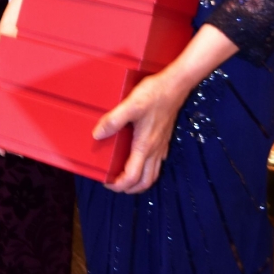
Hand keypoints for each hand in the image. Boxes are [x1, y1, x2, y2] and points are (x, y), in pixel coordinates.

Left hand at [94, 69, 188, 193]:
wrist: (176, 85)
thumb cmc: (154, 94)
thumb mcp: (130, 105)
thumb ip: (113, 120)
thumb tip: (97, 135)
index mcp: (144, 146)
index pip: (132, 177)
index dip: (118, 185)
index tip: (106, 182)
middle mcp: (154, 150)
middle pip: (144, 182)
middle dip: (129, 188)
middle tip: (115, 184)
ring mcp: (161, 146)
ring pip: (153, 174)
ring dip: (139, 181)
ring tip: (126, 178)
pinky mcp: (164, 139)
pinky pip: (157, 162)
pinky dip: (147, 169)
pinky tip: (140, 160)